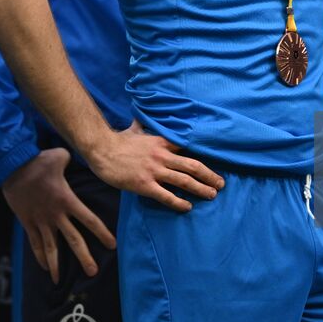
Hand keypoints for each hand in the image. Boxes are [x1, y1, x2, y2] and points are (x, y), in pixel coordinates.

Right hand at [2, 148, 115, 282]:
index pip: (90, 220)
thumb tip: (81, 158)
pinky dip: (39, 256)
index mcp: (67, 200)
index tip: (112, 245)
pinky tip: (44, 267)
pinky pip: (34, 243)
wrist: (13, 166)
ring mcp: (40, 220)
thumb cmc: (39, 160)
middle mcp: (55, 215)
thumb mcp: (62, 157)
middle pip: (73, 240)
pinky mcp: (27, 222)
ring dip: (56, 265)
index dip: (102, 233)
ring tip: (59, 281)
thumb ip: (74, 162)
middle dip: (84, 257)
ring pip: (51, 247)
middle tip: (93, 272)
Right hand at [88, 121, 223, 211]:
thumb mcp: (135, 128)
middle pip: (192, 166)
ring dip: (201, 189)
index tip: (216, 162)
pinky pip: (166, 196)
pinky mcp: (145, 185)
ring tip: (212, 195)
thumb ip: (144, 124)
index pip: (188, 148)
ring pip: (184, 181)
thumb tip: (142, 114)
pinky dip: (179, 202)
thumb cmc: (118, 140)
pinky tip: (187, 207)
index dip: (204, 155)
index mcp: (162, 142)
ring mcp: (154, 171)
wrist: (101, 149)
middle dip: (209, 175)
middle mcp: (162, 156)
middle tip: (221, 184)